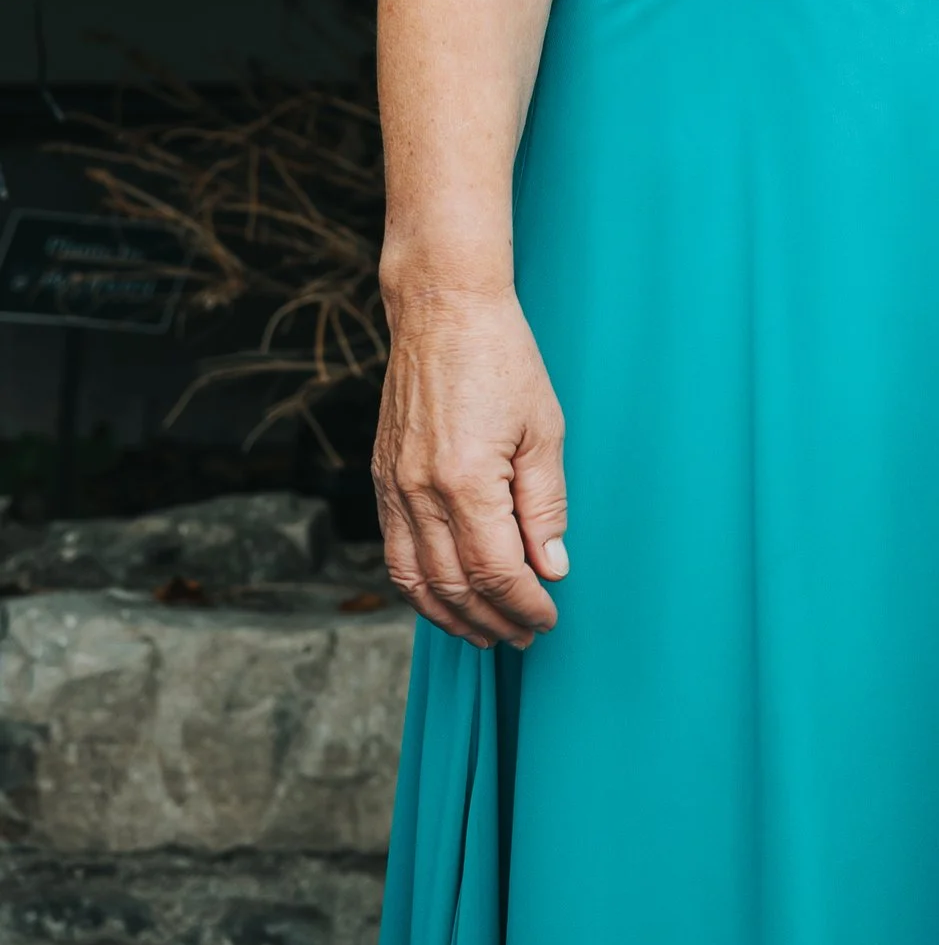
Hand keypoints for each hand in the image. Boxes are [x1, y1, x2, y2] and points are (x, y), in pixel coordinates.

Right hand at [373, 281, 568, 647]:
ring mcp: (394, 486)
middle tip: (524, 634)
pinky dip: (418, 586)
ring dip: (451, 616)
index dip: (524, 603)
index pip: (496, 571)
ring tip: (485, 632)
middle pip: (455, 585)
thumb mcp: (543, 428)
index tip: (547, 617)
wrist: (442, 309)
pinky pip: (394, 551)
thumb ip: (545, 504)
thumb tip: (551, 566)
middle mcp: (420, 491)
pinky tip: (444, 595)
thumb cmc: (501, 359)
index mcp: (466, 480)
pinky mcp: (381, 477)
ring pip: (415, 580)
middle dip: (493, 620)